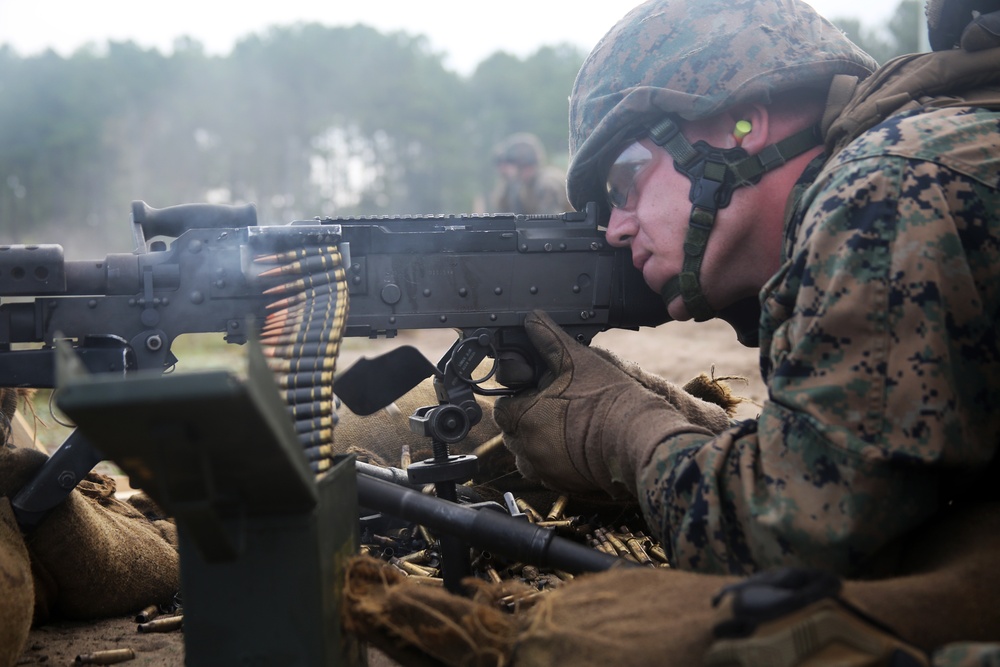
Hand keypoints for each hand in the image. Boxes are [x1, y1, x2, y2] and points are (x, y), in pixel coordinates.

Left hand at [493, 310, 730, 496]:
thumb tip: (532, 318)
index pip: (503, 406)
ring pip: (527, 454)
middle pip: (513, 431)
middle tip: (555, 405)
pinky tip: (574, 444)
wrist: (638, 438)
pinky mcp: (561, 484)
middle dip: (526, 418)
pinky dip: (553, 459)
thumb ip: (548, 339)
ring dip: (537, 441)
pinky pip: (546, 471)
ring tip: (564, 426)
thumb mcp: (576, 359)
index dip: (519, 395)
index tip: (537, 390)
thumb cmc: (607, 399)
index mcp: (522, 417)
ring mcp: (543, 470)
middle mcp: (526, 448)